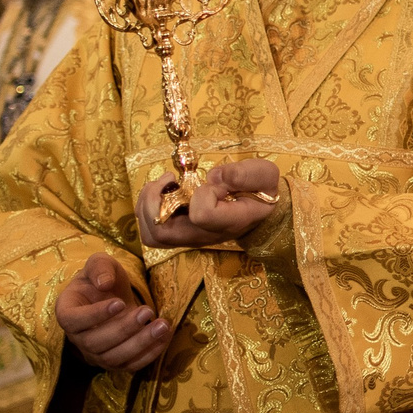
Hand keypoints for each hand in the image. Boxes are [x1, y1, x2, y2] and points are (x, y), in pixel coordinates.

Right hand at [55, 253, 171, 371]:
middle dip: (124, 329)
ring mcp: (96, 354)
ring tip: (162, 326)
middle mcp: (77, 338)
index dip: (95, 315)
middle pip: (96, 343)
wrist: (112, 297)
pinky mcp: (115, 362)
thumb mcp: (99, 263)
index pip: (74, 321)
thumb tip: (105, 283)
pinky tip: (165, 337)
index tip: (120, 302)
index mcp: (67, 312)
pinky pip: (130, 366)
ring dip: (140, 344)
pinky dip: (149, 354)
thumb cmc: (102, 278)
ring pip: (114, 358)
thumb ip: (99, 267)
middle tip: (147, 311)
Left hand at [137, 158, 281, 249]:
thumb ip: (245, 174)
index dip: (202, 193)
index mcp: (229, 222)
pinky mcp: (180, 235)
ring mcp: (190, 239)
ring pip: (152, 235)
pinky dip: (147, 210)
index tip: (214, 183)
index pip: (202, 215)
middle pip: (163, 231)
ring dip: (147, 206)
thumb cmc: (261, 190)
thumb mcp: (265, 175)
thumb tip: (213, 176)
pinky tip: (162, 192)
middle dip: (155, 201)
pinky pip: (151, 233)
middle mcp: (205, 235)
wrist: (260, 209)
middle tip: (169, 180)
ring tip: (162, 186)